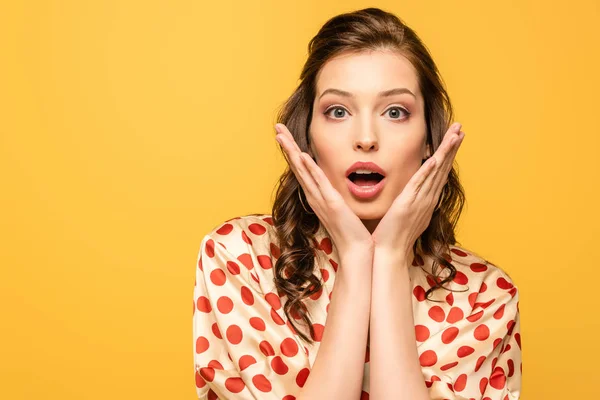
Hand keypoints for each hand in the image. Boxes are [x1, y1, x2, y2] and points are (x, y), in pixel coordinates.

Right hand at [274, 123, 373, 258]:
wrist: (356, 250)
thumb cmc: (351, 231)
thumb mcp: (341, 207)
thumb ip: (335, 194)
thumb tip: (335, 184)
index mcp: (316, 195)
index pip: (301, 168)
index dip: (292, 150)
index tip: (284, 135)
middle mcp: (314, 195)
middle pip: (296, 165)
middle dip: (286, 145)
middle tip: (276, 126)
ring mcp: (321, 199)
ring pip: (303, 170)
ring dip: (292, 151)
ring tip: (281, 135)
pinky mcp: (331, 203)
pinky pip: (319, 182)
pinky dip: (310, 168)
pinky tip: (303, 155)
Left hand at [371, 122, 465, 258]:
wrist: (389, 252)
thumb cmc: (394, 235)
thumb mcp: (406, 213)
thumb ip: (411, 200)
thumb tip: (412, 192)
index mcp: (427, 199)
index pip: (440, 172)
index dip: (448, 154)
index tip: (455, 138)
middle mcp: (428, 198)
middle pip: (443, 168)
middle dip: (452, 147)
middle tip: (461, 128)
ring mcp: (420, 201)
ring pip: (436, 172)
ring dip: (445, 152)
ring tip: (455, 135)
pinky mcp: (408, 204)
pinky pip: (419, 184)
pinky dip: (428, 171)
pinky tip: (434, 157)